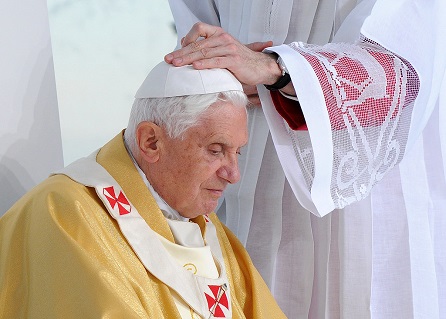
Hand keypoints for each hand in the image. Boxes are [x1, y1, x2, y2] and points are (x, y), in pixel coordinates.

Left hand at [164, 22, 282, 85]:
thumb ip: (206, 47)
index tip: (177, 51)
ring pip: (204, 53)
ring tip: (176, 65)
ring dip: (188, 59)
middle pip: (198, 44)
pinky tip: (195, 67)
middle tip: (168, 60)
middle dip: (181, 53)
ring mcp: (229, 48)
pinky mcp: (234, 60)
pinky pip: (217, 61)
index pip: (198, 29)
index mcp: (219, 34)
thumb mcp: (221, 50)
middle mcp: (223, 38)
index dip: (187, 39)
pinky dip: (205, 64)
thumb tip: (185, 43)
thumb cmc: (239, 61)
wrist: (260, 67)